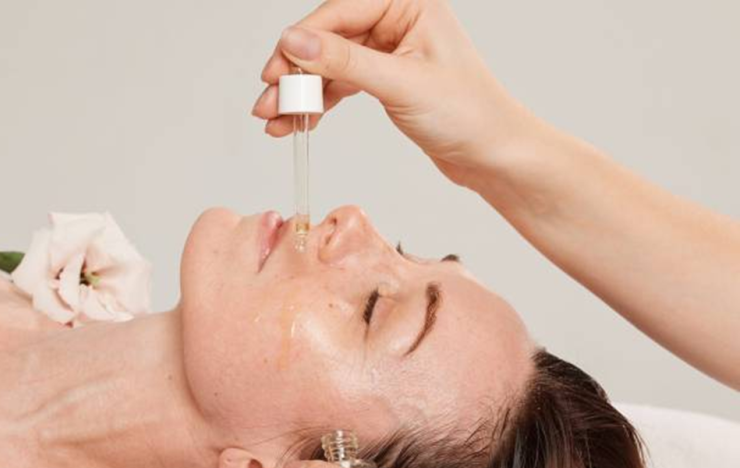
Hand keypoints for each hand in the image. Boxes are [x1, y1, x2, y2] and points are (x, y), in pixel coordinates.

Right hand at [252, 0, 540, 185]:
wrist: (494, 156)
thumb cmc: (468, 115)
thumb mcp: (401, 85)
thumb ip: (344, 62)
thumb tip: (294, 42)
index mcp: (409, 2)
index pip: (339, 11)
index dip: (302, 41)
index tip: (275, 71)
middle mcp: (398, 18)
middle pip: (327, 36)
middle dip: (295, 71)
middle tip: (270, 100)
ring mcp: (389, 48)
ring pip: (328, 62)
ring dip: (300, 91)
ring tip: (275, 120)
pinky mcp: (384, 76)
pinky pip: (339, 82)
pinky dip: (317, 103)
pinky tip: (297, 123)